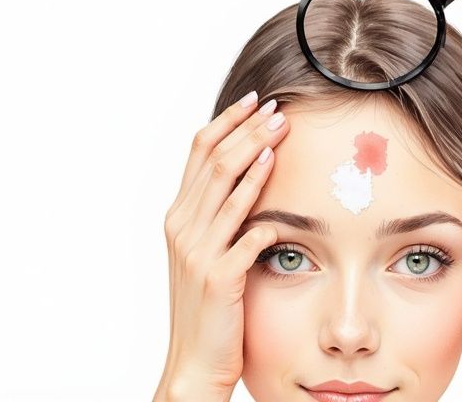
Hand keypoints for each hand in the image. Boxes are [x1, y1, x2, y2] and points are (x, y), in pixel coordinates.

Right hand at [154, 92, 289, 401]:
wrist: (195, 361)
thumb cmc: (207, 306)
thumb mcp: (203, 252)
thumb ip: (217, 214)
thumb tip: (245, 171)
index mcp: (179, 216)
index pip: (199, 152)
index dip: (227, 122)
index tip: (254, 101)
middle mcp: (183, 227)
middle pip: (215, 161)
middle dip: (248, 130)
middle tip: (277, 109)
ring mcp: (199, 251)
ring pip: (227, 188)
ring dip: (257, 156)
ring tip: (282, 133)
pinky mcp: (219, 277)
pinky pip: (245, 235)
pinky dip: (262, 211)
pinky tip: (281, 194)